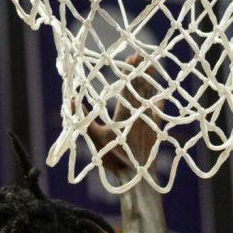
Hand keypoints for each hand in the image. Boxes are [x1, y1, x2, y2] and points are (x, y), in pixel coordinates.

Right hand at [87, 54, 164, 176]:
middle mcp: (141, 113)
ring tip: (152, 68)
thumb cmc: (114, 158)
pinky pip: (160, 109)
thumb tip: (70, 100)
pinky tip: (161, 94)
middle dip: (142, 71)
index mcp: (126, 113)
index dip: (132, 70)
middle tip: (142, 56)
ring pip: (152, 95)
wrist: (139, 177)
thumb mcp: (95, 139)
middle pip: (143, 87)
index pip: (129, 86)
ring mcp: (151, 120)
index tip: (134, 56)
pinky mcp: (157, 128)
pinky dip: (159, 98)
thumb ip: (83, 119)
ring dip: (151, 82)